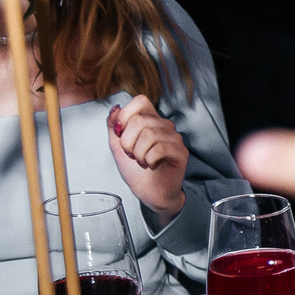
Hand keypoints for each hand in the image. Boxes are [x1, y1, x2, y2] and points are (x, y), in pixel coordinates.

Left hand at [107, 96, 185, 221]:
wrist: (149, 193)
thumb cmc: (136, 171)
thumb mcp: (117, 146)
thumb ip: (113, 126)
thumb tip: (115, 108)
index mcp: (150, 120)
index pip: (140, 101)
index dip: (125, 115)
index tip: (120, 133)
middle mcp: (164, 126)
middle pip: (140, 120)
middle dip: (127, 141)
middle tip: (131, 154)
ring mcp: (174, 138)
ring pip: (149, 134)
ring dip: (138, 153)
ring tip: (141, 161)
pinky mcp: (181, 152)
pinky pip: (160, 148)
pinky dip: (149, 160)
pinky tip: (151, 165)